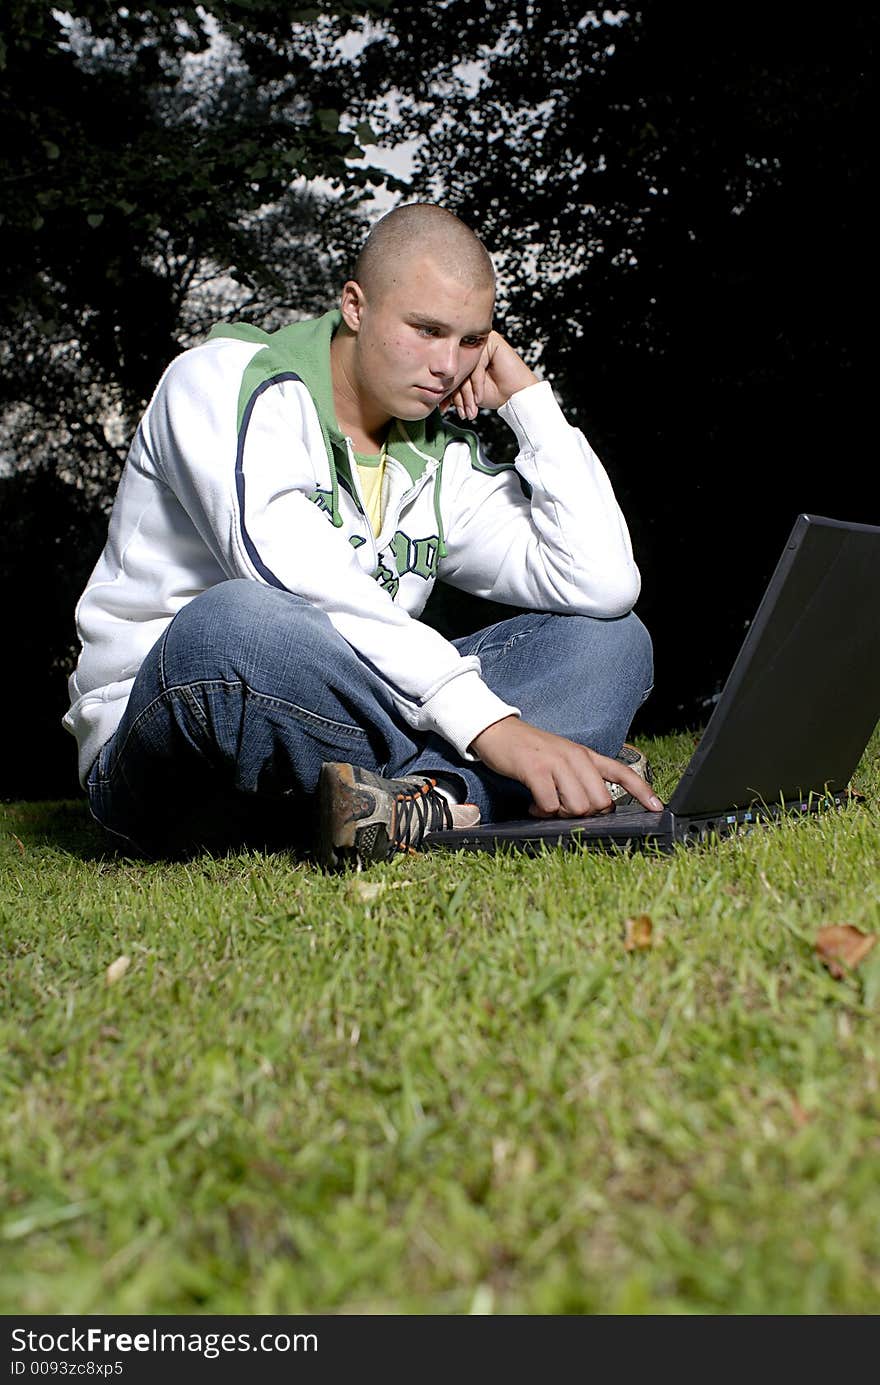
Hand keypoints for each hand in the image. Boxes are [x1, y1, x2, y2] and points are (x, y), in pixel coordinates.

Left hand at [442, 331, 537, 420]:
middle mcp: (471, 344)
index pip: (450, 372)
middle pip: (457, 369)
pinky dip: (477, 384)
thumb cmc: (495, 393)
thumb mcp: (467, 392)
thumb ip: (452, 386)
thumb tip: (430, 392)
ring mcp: (481, 341)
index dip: (447, 392)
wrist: (517, 396)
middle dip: (457, 395)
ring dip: (467, 393)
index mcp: (463, 353)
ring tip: (469, 410)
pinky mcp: (492, 341)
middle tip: (460, 412)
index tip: (442, 408)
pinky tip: (479, 398)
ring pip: (466, 368)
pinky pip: (477, 364)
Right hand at [469, 716, 663, 817]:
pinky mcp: (536, 770)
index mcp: (586, 756)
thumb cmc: (532, 752)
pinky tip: (533, 806)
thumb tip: (595, 808)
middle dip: (585, 814)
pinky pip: (549, 805)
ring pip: (578, 806)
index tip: (658, 808)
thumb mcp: (563, 760)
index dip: (643, 792)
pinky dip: (541, 812)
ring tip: (545, 806)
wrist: (499, 733)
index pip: (623, 772)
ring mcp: (556, 762)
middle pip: (600, 802)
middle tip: (564, 808)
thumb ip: (582, 779)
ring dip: (560, 814)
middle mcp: (576, 757)